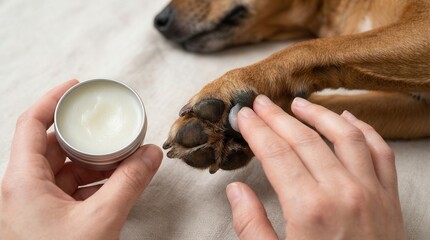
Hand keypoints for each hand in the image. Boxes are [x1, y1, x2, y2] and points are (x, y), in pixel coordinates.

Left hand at [0, 80, 162, 239]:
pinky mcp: (48, 217)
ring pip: (63, 168)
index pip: (32, 124)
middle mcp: (23, 188)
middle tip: (112, 127)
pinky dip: (93, 181)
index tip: (77, 86)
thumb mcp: (101, 220)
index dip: (53, 99)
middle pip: (52, 144)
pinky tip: (116, 182)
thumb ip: (129, 183)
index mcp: (22, 181)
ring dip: (93, 160)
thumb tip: (152, 153)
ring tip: (122, 156)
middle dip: (85, 135)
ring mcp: (35, 204)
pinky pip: (70, 188)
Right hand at [226, 95, 405, 239]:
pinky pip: (379, 152)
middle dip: (277, 117)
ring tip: (299, 104)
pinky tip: (348, 119)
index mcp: (309, 209)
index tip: (244, 116)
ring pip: (344, 136)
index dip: (256, 130)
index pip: (275, 154)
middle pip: (304, 139)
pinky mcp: (389, 198)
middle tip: (261, 103)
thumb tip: (236, 190)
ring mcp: (370, 192)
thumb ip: (251, 225)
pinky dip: (363, 130)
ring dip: (319, 115)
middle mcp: (342, 193)